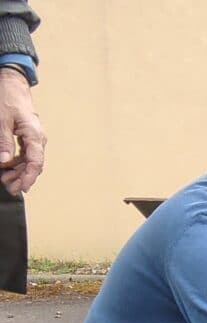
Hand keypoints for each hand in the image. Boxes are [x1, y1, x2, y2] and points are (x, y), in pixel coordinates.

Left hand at [0, 68, 45, 193]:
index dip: (28, 177)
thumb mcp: (2, 119)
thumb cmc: (9, 97)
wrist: (13, 83)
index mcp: (34, 136)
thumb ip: (4, 141)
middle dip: (22, 178)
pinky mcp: (27, 137)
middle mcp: (37, 139)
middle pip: (33, 165)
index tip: (21, 188)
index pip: (35, 163)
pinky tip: (7, 167)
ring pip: (28, 161)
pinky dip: (16, 162)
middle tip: (9, 188)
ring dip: (18, 172)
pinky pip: (24, 154)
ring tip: (5, 179)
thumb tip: (4, 161)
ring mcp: (33, 139)